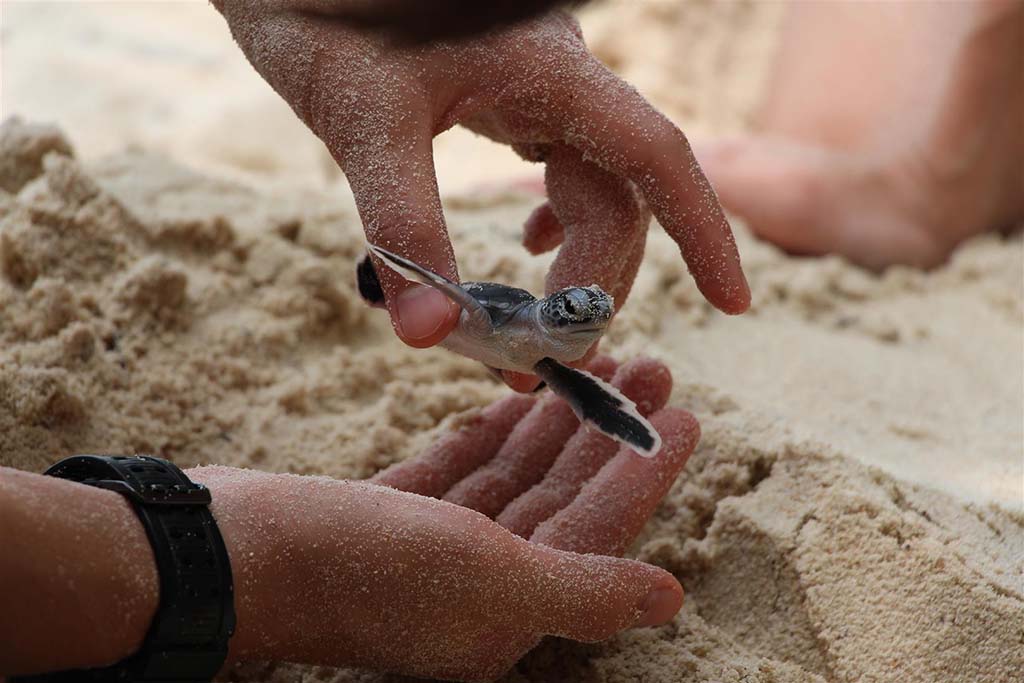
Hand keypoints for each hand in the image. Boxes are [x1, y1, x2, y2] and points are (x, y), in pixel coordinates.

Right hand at [191, 356, 697, 681]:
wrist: (227, 556)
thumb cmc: (360, 570)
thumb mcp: (488, 584)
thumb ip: (582, 590)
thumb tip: (669, 598)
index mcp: (509, 610)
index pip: (597, 529)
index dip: (643, 472)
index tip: (682, 413)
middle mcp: (473, 588)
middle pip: (559, 498)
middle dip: (605, 434)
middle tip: (648, 368)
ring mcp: (424, 552)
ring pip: (510, 479)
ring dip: (553, 423)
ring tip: (594, 364)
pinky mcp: (384, 518)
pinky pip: (454, 473)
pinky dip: (486, 436)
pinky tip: (515, 399)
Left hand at [212, 2, 749, 369]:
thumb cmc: (325, 17)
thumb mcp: (364, 124)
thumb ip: (402, 228)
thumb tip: (427, 338)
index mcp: (549, 71)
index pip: (657, 156)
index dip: (703, 230)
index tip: (733, 303)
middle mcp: (560, 80)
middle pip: (617, 196)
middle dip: (592, 286)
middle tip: (546, 360)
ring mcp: (536, 89)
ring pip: (590, 191)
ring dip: (570, 266)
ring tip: (531, 329)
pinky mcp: (507, 97)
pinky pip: (559, 167)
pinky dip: (552, 222)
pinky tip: (527, 244)